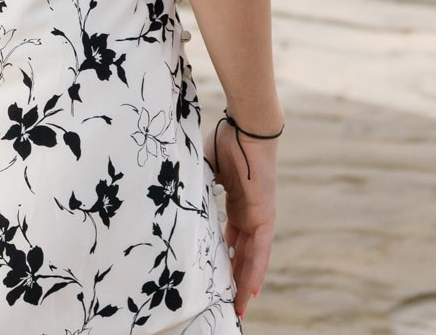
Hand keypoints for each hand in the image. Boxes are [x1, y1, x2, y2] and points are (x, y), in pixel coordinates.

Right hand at [207, 119, 276, 317]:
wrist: (246, 127)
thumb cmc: (225, 140)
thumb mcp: (204, 170)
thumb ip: (195, 186)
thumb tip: (171, 196)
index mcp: (236, 204)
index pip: (230, 239)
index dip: (225, 258)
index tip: (218, 276)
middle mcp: (248, 214)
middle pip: (241, 254)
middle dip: (234, 279)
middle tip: (227, 302)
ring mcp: (258, 217)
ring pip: (251, 258)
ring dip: (244, 283)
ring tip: (237, 307)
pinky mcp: (264, 217)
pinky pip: (259, 250)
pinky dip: (255, 271)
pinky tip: (251, 290)